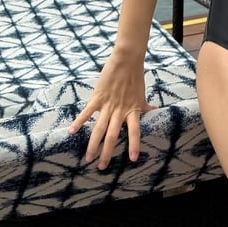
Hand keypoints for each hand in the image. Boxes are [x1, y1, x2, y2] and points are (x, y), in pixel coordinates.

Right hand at [68, 53, 152, 169]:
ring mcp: (108, 105)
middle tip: (102, 167)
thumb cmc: (135, 77)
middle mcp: (120, 110)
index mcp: (132, 110)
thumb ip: (146, 107)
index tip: (132, 159)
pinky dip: (79, 122)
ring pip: (99, 128)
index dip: (134, 144)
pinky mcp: (98, 97)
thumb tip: (156, 111)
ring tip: (88, 158)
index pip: (134, 131)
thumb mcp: (142, 95)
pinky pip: (87, 112)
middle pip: (112, 135)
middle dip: (107, 152)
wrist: (127, 59)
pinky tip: (71, 132)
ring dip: (93, 144)